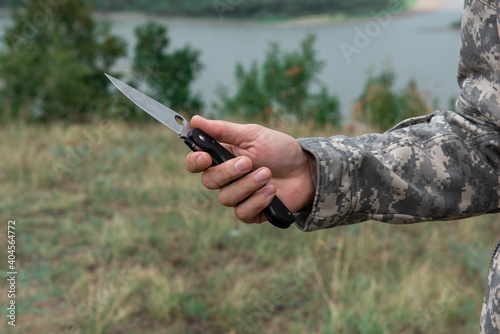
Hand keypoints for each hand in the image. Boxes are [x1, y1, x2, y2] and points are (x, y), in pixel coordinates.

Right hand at [185, 115, 316, 224]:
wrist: (306, 169)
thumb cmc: (279, 149)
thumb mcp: (253, 134)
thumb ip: (223, 130)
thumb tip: (194, 120)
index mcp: (222, 157)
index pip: (196, 163)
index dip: (194, 162)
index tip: (205, 157)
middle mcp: (226, 178)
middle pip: (209, 181)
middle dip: (228, 172)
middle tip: (249, 162)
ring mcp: (238, 196)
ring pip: (226, 198)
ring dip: (247, 185)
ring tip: (267, 174)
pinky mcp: (252, 212)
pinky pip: (242, 213)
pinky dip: (257, 201)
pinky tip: (271, 191)